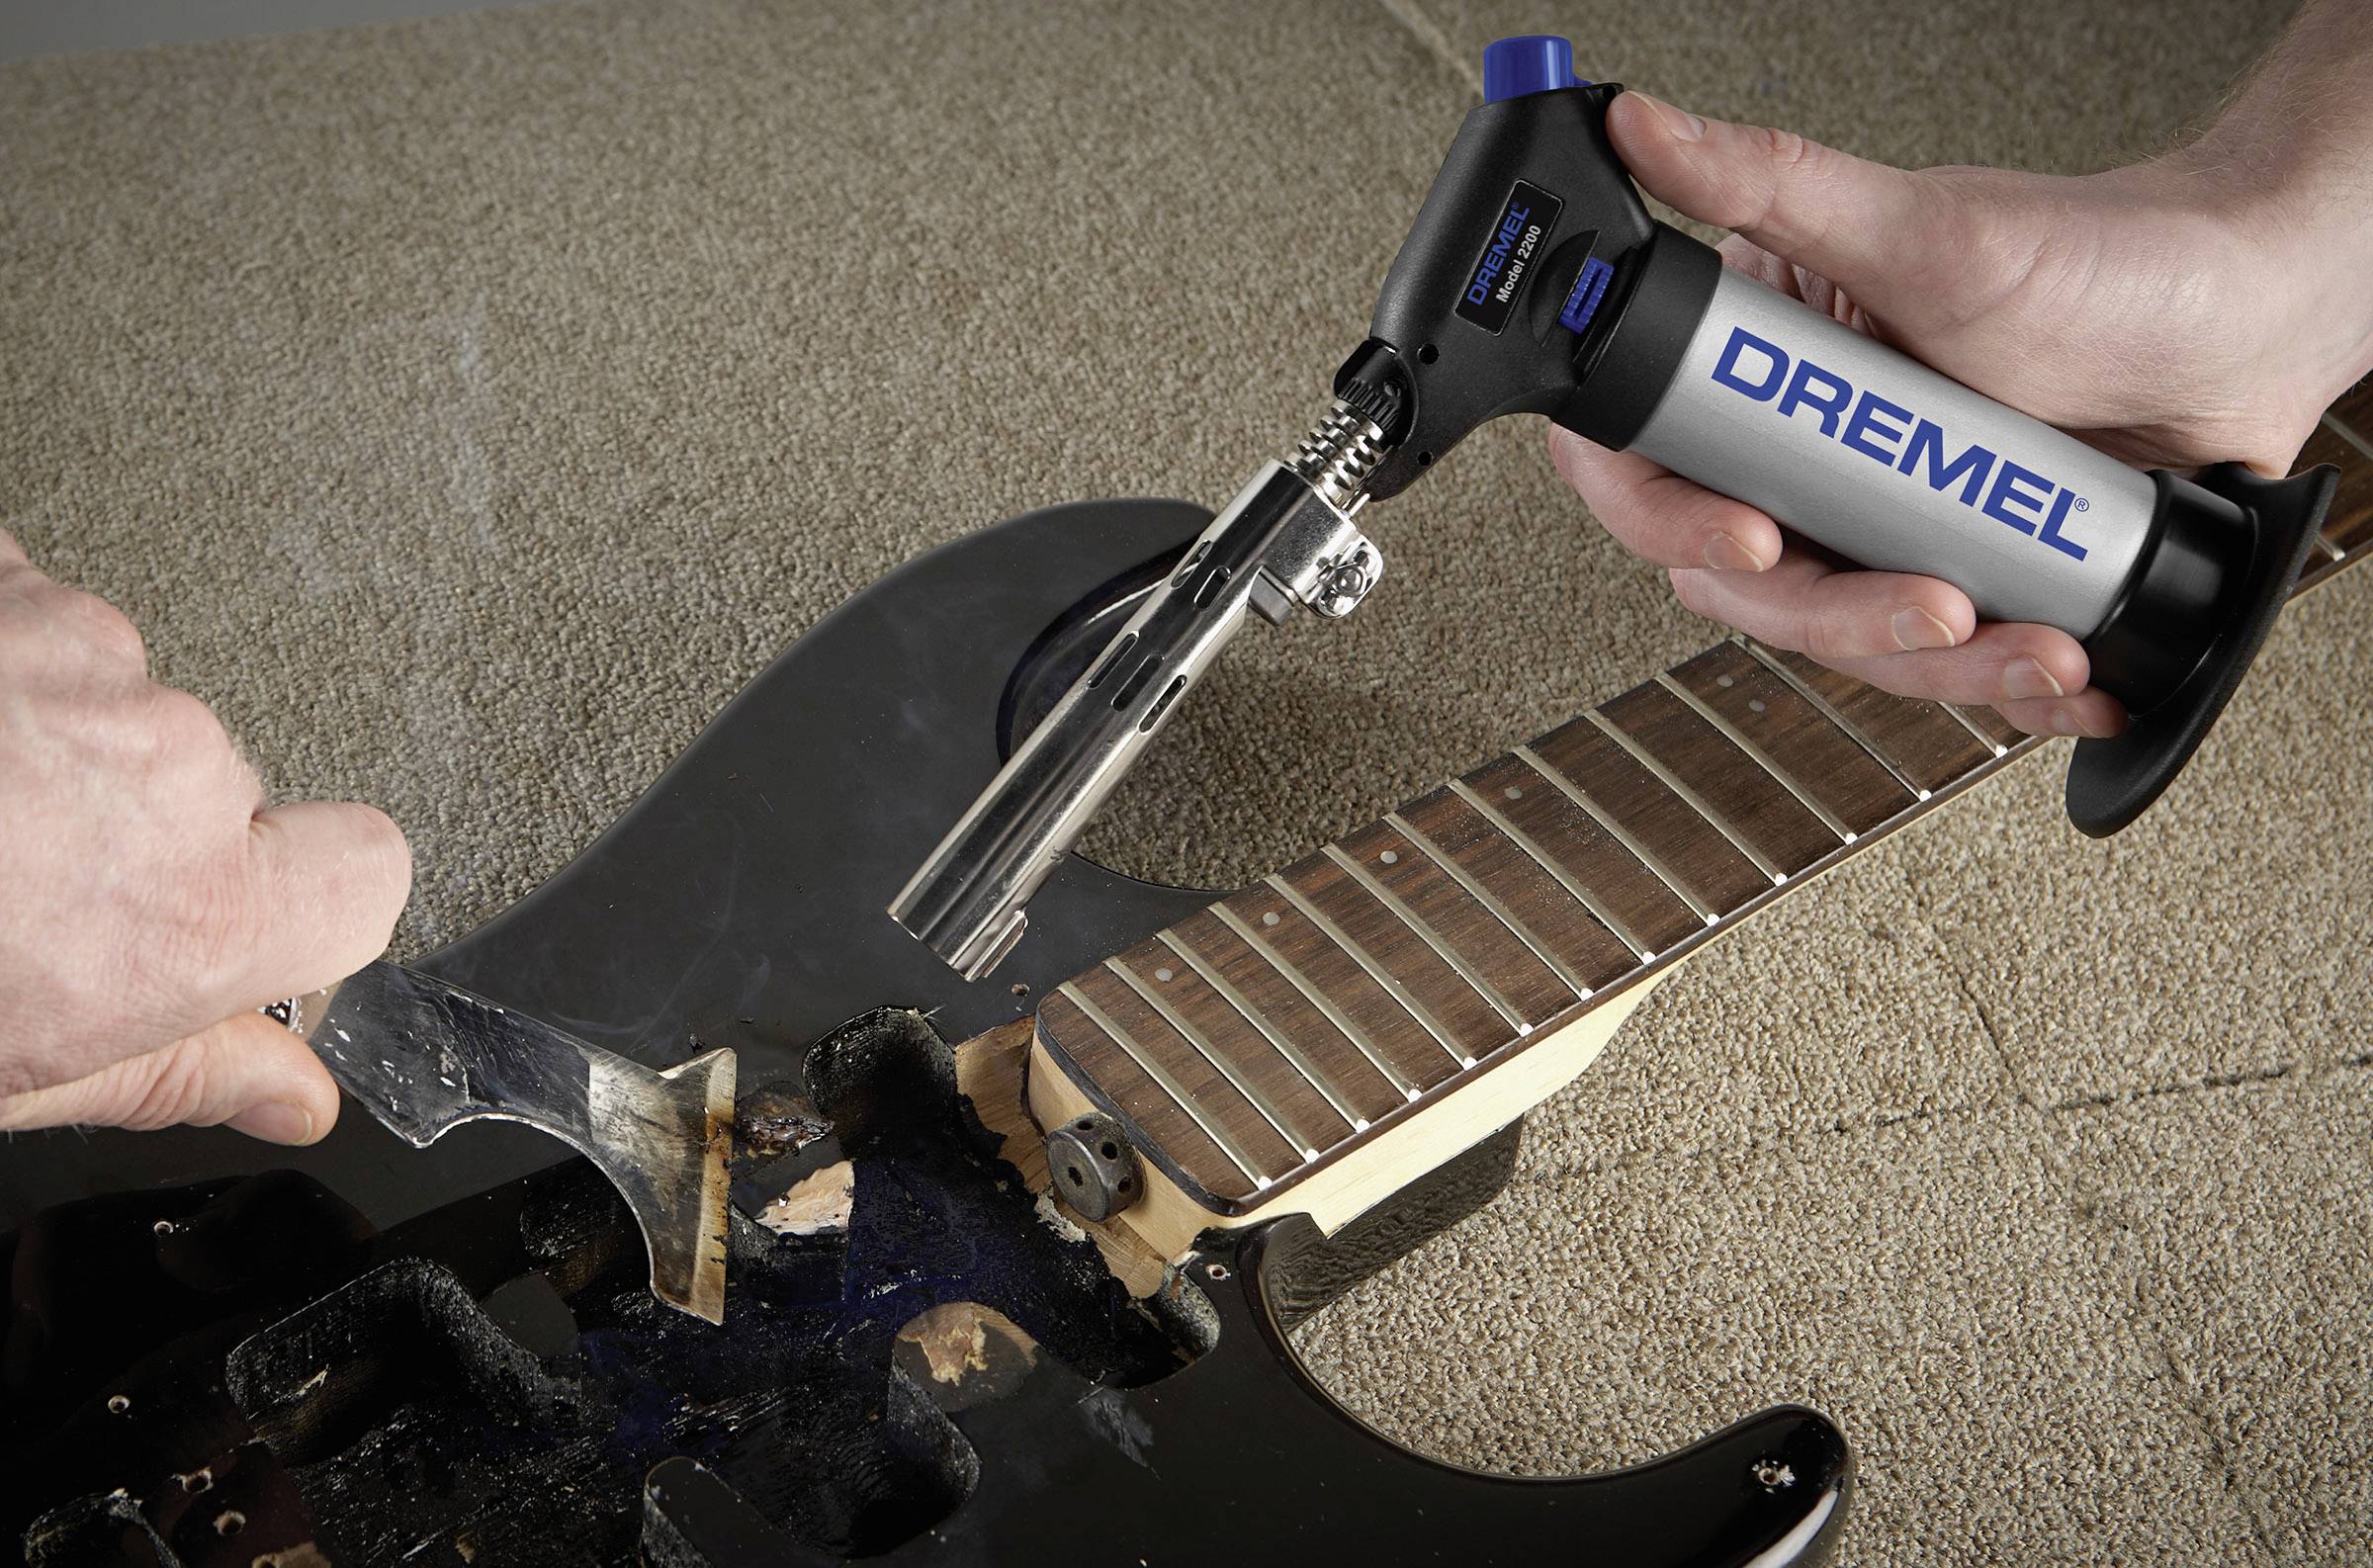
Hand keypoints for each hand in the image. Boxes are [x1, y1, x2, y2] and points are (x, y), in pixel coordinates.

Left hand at [0, 530, 410, 1141]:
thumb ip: (173, 1072)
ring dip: (33, 742)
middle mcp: (163, 767)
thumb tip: (288, 1097)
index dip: (303, 900)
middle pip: (211, 788)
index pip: (365, 875)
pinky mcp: (0, 575)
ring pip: (107, 701)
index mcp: (187, 912)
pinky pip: (25, 617)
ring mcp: (78, 655)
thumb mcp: (2, 1075)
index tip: (233, 918)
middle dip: (119, 826)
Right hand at [1554, 91, 2359, 736]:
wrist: (2258, 322)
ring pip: (1846, 634)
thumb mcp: (1920, 228)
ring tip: (2024, 645)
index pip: (1654, 463)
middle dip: (1840, 615)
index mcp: (1763, 364)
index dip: (1676, 522)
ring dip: (1931, 663)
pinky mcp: (1956, 569)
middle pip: (1747, 581)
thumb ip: (1767, 179)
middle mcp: (1805, 449)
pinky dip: (1999, 683)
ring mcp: (1878, 518)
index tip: (1752, 535)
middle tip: (1927, 601)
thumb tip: (1641, 126)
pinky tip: (2056, 676)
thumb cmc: (2101, 258)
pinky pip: (1943, 659)